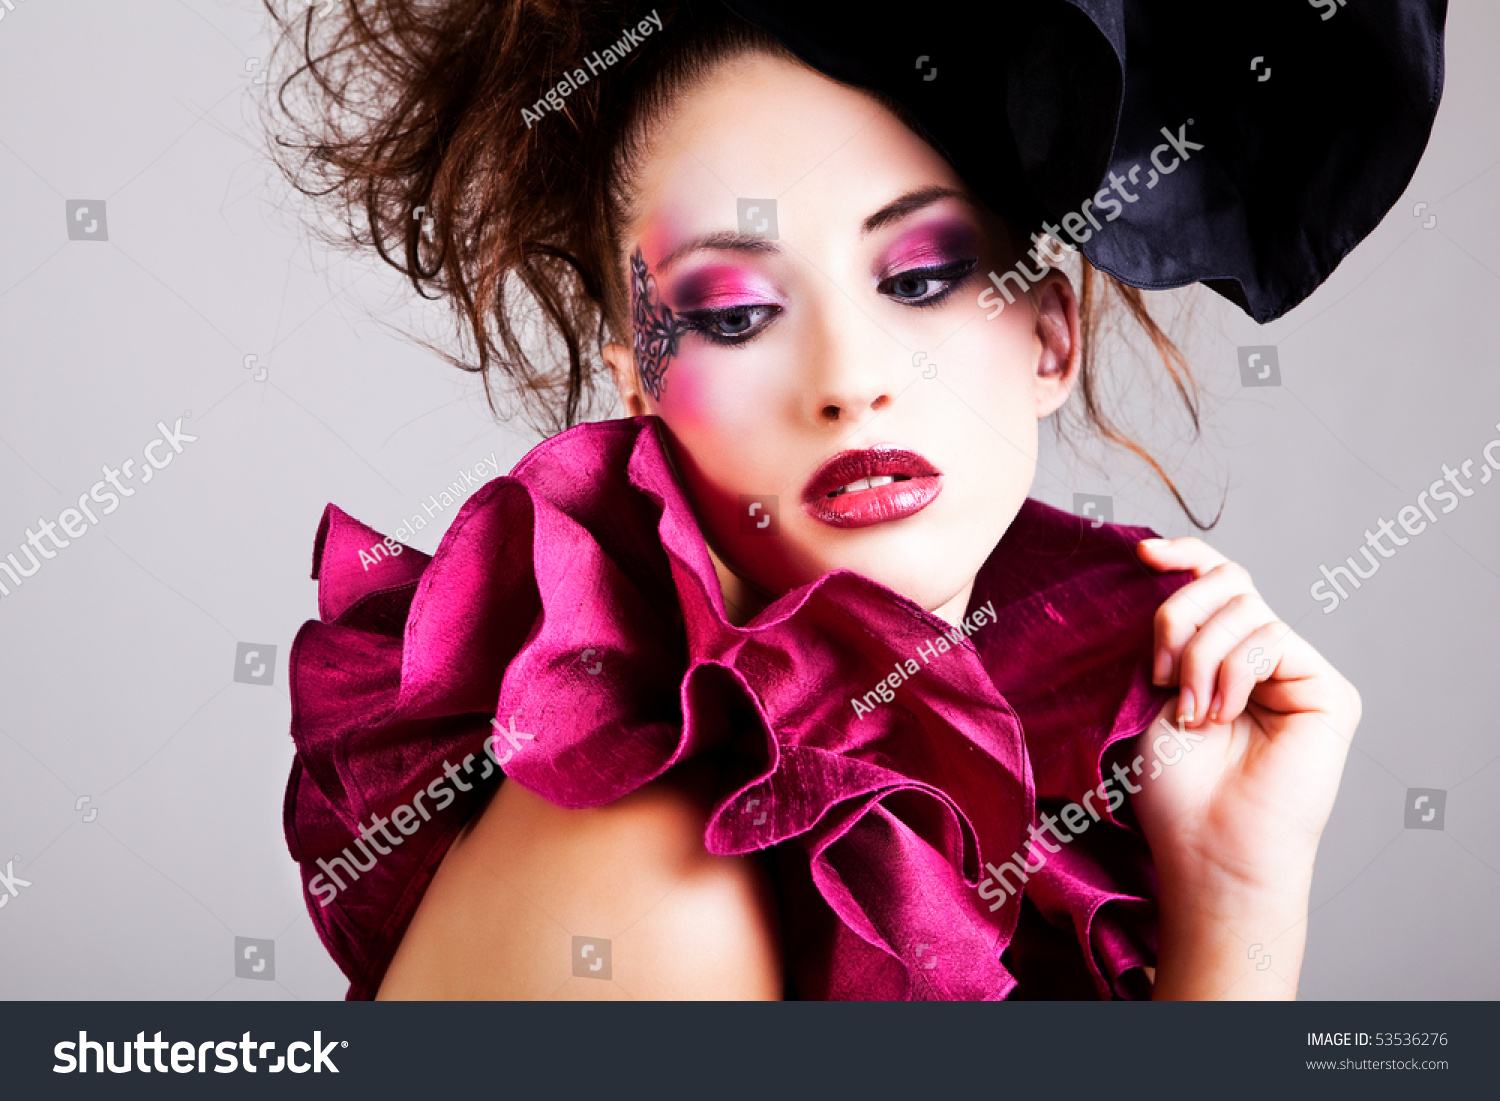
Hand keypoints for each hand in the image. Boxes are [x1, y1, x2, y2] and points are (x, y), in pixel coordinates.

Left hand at [1130, 537, 1359, 997]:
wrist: (1205, 847)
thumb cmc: (1172, 788)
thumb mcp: (1149, 692)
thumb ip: (1166, 633)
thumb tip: (1154, 565)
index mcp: (1218, 653)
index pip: (1212, 579)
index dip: (1183, 554)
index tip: (1142, 554)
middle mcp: (1261, 657)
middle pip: (1224, 581)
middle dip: (1177, 616)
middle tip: (1159, 674)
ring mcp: (1297, 671)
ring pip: (1243, 606)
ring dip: (1200, 656)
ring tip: (1190, 713)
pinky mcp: (1327, 690)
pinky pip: (1271, 636)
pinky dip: (1232, 670)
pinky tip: (1221, 715)